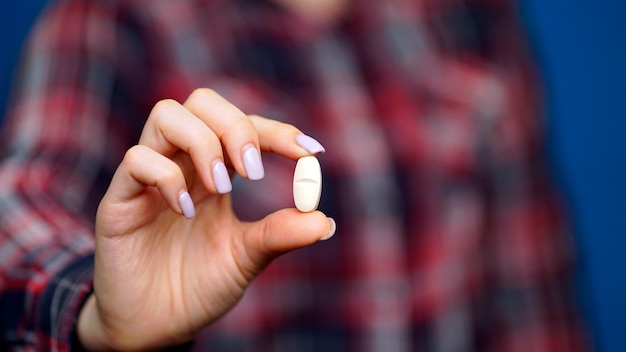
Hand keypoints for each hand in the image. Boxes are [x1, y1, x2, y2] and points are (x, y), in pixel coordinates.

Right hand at [76, 89, 334, 349]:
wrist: (157, 327)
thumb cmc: (199, 286)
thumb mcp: (246, 257)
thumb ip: (280, 234)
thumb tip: (326, 221)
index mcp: (215, 172)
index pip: (245, 127)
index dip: (278, 131)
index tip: (310, 152)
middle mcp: (182, 164)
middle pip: (202, 101)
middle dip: (236, 125)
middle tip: (253, 171)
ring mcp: (148, 178)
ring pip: (167, 114)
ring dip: (203, 143)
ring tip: (220, 188)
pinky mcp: (120, 200)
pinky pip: (137, 160)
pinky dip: (167, 177)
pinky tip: (185, 211)